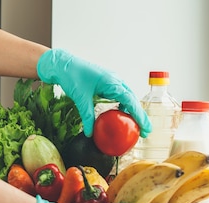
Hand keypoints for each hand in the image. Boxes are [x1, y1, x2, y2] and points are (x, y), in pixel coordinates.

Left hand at [36, 48, 151, 137]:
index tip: (146, 128)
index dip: (140, 116)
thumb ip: (87, 116)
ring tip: (135, 126)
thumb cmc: (71, 75)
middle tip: (144, 132)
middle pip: (132, 100)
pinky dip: (122, 106)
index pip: (130, 101)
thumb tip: (90, 134)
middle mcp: (115, 81)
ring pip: (126, 98)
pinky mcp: (105, 83)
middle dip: (139, 116)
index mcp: (112, 82)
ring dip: (132, 111)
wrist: (62, 64)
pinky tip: (119, 116)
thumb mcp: (80, 98)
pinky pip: (118, 96)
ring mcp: (111, 81)